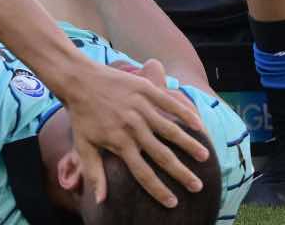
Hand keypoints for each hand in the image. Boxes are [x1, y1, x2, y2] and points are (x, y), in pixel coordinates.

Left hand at [56, 57, 209, 206]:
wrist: (79, 81)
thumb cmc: (81, 117)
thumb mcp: (83, 147)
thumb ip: (94, 174)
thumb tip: (100, 201)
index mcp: (119, 144)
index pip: (143, 174)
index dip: (158, 190)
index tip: (173, 203)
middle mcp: (133, 128)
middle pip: (162, 156)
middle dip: (181, 173)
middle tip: (197, 186)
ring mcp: (141, 108)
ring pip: (170, 131)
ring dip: (189, 145)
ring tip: (205, 157)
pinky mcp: (146, 91)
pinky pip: (170, 104)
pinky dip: (185, 114)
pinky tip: (199, 125)